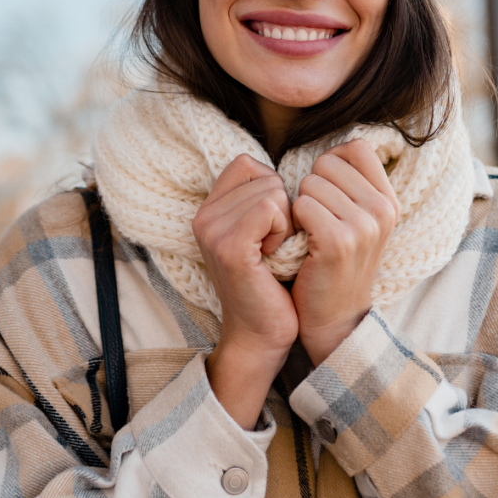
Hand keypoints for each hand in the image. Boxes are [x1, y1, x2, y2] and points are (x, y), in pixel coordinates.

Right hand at [193, 154, 297, 427]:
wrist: (262, 334)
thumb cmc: (273, 282)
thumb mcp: (262, 233)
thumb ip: (262, 198)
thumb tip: (294, 169)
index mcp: (209, 209)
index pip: (248, 164)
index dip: (273, 189)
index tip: (273, 228)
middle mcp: (204, 216)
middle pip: (264, 176)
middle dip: (284, 208)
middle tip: (274, 246)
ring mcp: (212, 231)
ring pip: (271, 190)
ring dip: (286, 222)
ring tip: (274, 253)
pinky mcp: (229, 247)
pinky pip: (270, 208)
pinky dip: (283, 230)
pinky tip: (274, 256)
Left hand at [291, 139, 399, 365]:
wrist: (334, 318)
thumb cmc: (335, 262)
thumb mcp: (358, 220)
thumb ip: (352, 183)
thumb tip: (335, 145)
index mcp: (389, 200)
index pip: (357, 147)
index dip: (331, 163)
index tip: (327, 194)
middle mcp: (383, 210)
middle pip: (328, 162)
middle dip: (312, 186)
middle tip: (316, 221)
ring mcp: (364, 226)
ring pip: (310, 183)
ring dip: (299, 206)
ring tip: (310, 234)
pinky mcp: (339, 242)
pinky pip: (300, 206)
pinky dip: (292, 222)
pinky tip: (301, 243)